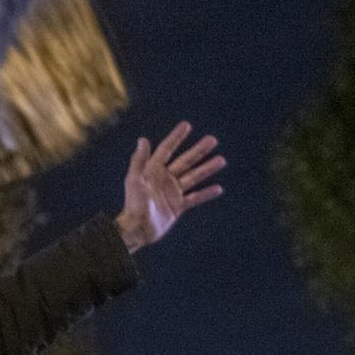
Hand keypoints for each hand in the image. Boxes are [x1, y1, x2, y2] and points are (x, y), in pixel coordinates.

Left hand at [116, 122, 225, 251]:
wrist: (137, 229)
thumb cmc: (134, 204)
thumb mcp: (134, 180)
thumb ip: (139, 160)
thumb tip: (143, 139)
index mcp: (153, 170)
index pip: (167, 150)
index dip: (176, 138)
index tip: (187, 125)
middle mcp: (164, 179)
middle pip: (185, 161)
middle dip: (199, 151)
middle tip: (213, 140)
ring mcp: (172, 192)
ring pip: (193, 177)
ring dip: (207, 169)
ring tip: (221, 160)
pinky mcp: (177, 206)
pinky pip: (195, 197)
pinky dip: (206, 193)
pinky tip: (218, 188)